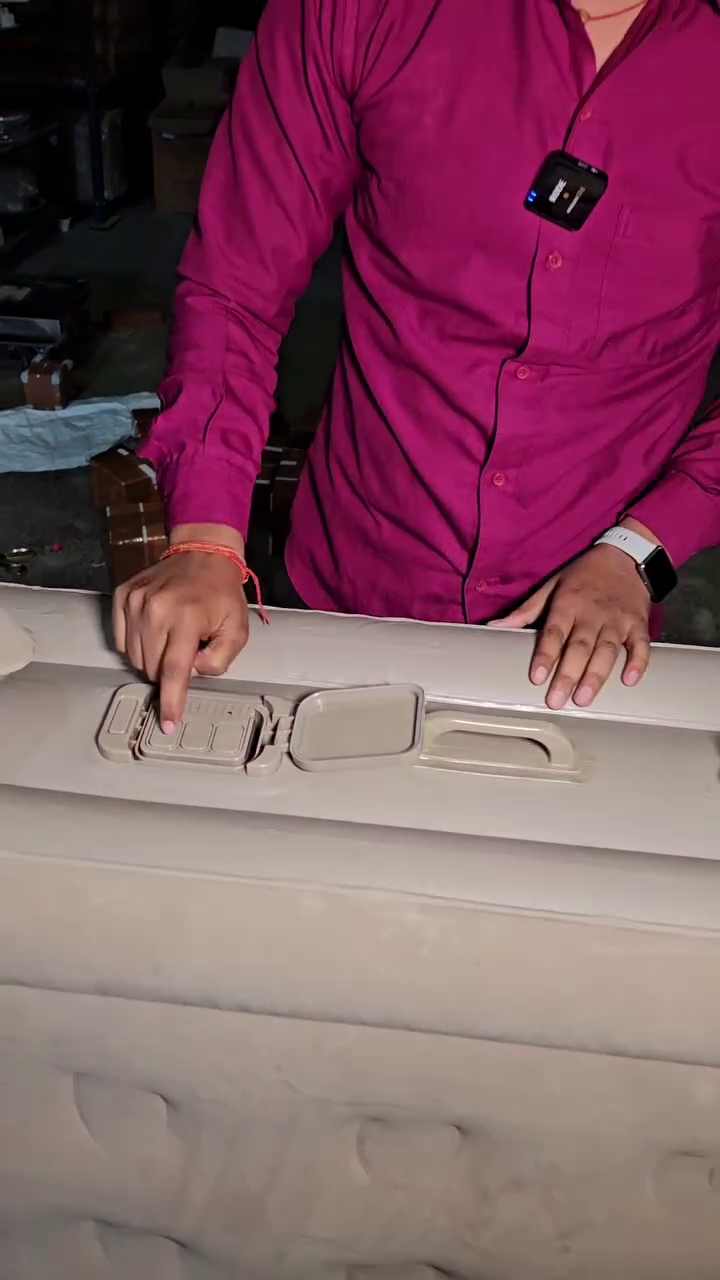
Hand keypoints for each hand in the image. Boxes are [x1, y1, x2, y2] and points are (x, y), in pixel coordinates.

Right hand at [113, 538, 248, 732]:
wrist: (202, 553)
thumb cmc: (222, 594)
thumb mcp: (237, 630)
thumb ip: (218, 660)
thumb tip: (192, 672)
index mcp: (185, 619)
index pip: (173, 671)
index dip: (170, 702)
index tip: (166, 725)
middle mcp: (154, 610)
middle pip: (152, 668)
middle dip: (168, 671)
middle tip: (186, 650)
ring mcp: (134, 601)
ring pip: (135, 657)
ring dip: (153, 659)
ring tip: (172, 638)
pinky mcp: (122, 596)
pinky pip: (122, 640)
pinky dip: (137, 645)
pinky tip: (154, 631)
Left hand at [490, 544, 650, 708]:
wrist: (625, 556)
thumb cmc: (583, 576)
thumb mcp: (551, 586)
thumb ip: (526, 611)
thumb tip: (495, 626)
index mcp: (568, 603)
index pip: (554, 632)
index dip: (545, 655)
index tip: (536, 677)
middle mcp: (592, 613)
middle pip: (580, 647)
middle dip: (568, 675)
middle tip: (557, 700)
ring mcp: (618, 619)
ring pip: (608, 650)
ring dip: (596, 675)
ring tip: (584, 699)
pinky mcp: (638, 624)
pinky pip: (641, 645)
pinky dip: (638, 663)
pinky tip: (629, 681)